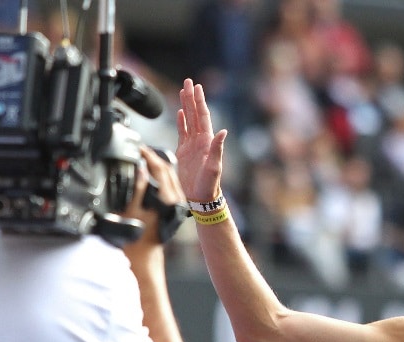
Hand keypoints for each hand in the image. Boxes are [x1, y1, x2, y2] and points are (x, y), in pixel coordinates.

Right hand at [123, 146, 186, 245]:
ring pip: (168, 174)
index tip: (136, 146)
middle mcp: (175, 198)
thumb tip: (139, 167)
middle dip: (152, 156)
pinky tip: (147, 171)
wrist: (145, 252)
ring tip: (140, 156)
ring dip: (155, 163)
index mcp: (167, 198)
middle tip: (137, 148)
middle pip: (166, 168)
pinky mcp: (173, 204)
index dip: (148, 154)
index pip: (160, 167)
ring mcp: (176, 201)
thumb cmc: (136, 235)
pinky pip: (168, 182)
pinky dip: (158, 173)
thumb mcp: (131, 211)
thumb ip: (137, 188)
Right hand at [176, 78, 227, 202]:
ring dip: (186, 105)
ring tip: (183, 91)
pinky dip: (181, 121)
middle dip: (191, 97)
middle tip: (188, 82)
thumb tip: (223, 131)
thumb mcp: (214, 167)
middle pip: (195, 114)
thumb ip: (217, 149)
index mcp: (207, 141)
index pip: (203, 116)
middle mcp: (201, 141)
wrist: (201, 198)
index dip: (199, 101)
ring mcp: (192, 145)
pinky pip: (182, 132)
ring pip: (189, 120)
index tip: (197, 87)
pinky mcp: (184, 152)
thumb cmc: (209, 185)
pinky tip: (180, 113)